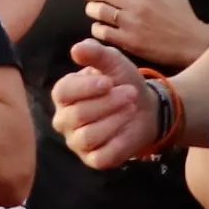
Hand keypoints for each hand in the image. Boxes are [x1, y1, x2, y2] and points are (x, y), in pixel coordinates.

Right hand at [50, 39, 164, 169]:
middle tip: (130, 93)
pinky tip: (128, 129)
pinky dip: (117, 141)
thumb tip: (77, 49)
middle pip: (77, 115)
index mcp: (64, 95)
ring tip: (131, 107)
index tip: (109, 82)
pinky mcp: (93, 159)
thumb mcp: (113, 63)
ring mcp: (77, 142)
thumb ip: (96, 54)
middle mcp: (64, 120)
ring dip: (114, 120)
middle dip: (107, 103)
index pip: (63, 92)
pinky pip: (100, 156)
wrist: (146, 108)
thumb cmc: (122, 83)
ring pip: (88, 136)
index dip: (86, 88)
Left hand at [85, 0, 208, 67]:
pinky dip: (96, 28)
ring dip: (91, 8)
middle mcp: (137, 4)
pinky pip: (103, 32)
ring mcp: (131, 24)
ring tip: (93, 8)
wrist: (191, 44)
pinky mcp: (128, 42)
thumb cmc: (183, 15)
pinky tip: (99, 26)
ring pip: (99, 11)